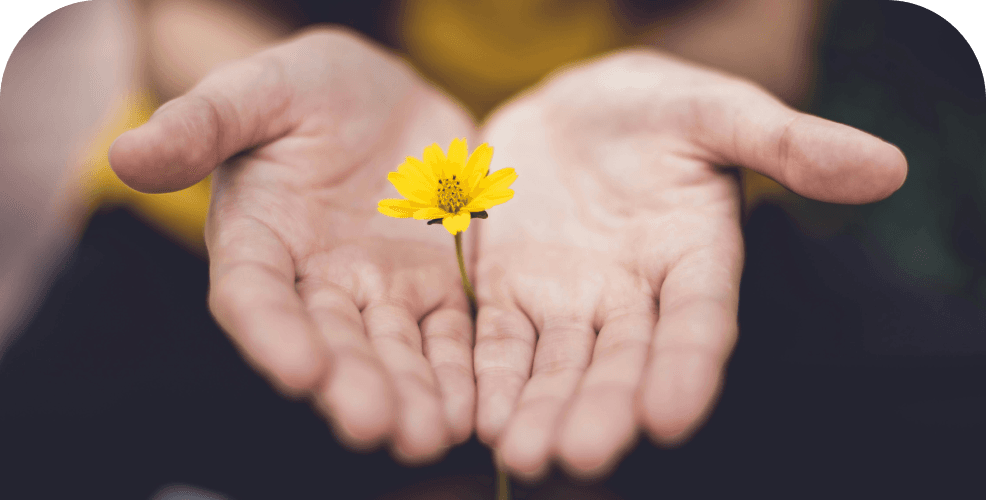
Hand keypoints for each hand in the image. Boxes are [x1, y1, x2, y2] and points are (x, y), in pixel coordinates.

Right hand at [110, 28, 477, 462]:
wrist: (382, 95)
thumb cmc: (306, 89)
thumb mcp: (258, 90)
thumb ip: (203, 123)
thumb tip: (126, 153)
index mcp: (259, 239)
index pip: (255, 295)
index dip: (273, 334)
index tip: (300, 370)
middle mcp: (315, 281)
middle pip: (331, 341)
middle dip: (352, 385)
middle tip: (376, 426)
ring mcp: (379, 289)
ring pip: (394, 350)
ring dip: (411, 394)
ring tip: (429, 435)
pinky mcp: (435, 286)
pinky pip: (449, 334)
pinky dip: (460, 371)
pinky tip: (473, 408)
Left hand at [473, 49, 906, 478]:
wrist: (575, 109)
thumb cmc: (658, 108)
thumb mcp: (718, 111)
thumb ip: (787, 142)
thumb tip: (886, 166)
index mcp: (695, 258)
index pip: (699, 321)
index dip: (688, 367)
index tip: (671, 416)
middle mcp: (635, 296)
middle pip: (622, 361)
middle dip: (603, 408)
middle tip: (582, 456)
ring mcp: (570, 300)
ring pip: (558, 365)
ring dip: (541, 410)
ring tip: (524, 454)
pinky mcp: (512, 292)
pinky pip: (500, 342)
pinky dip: (492, 378)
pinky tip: (481, 417)